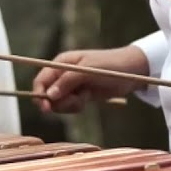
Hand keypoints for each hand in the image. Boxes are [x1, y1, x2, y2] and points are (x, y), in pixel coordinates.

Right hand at [30, 46, 148, 113]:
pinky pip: (69, 106)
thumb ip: (68, 82)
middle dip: (59, 102)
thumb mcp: (88, 70)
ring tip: (84, 97)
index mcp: (61, 63)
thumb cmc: (109, 65)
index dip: (39, 94)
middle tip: (76, 100)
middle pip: (47, 95)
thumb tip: (49, 96)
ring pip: (58, 103)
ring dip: (69, 105)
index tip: (46, 108)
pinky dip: (76, 107)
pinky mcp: (79, 95)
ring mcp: (70, 86)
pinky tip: (87, 99)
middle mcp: (62, 74)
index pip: (41, 80)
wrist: (131, 71)